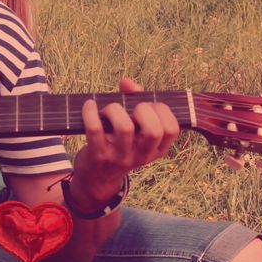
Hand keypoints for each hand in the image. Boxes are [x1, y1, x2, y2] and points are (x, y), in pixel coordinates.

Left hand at [68, 77, 178, 207]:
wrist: (97, 178)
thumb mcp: (135, 129)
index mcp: (157, 149)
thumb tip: (126, 82)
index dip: (162, 110)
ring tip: (108, 109)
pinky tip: (89, 105)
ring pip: (124, 128)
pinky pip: (95, 129)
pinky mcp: (99, 156)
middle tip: (132, 109)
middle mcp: (142, 155)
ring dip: (115, 109)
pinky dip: (90, 113)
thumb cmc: (119, 143)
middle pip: (153, 130)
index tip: (149, 105)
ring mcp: (120, 157)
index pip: (172, 129)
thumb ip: (135, 101)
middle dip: (144, 110)